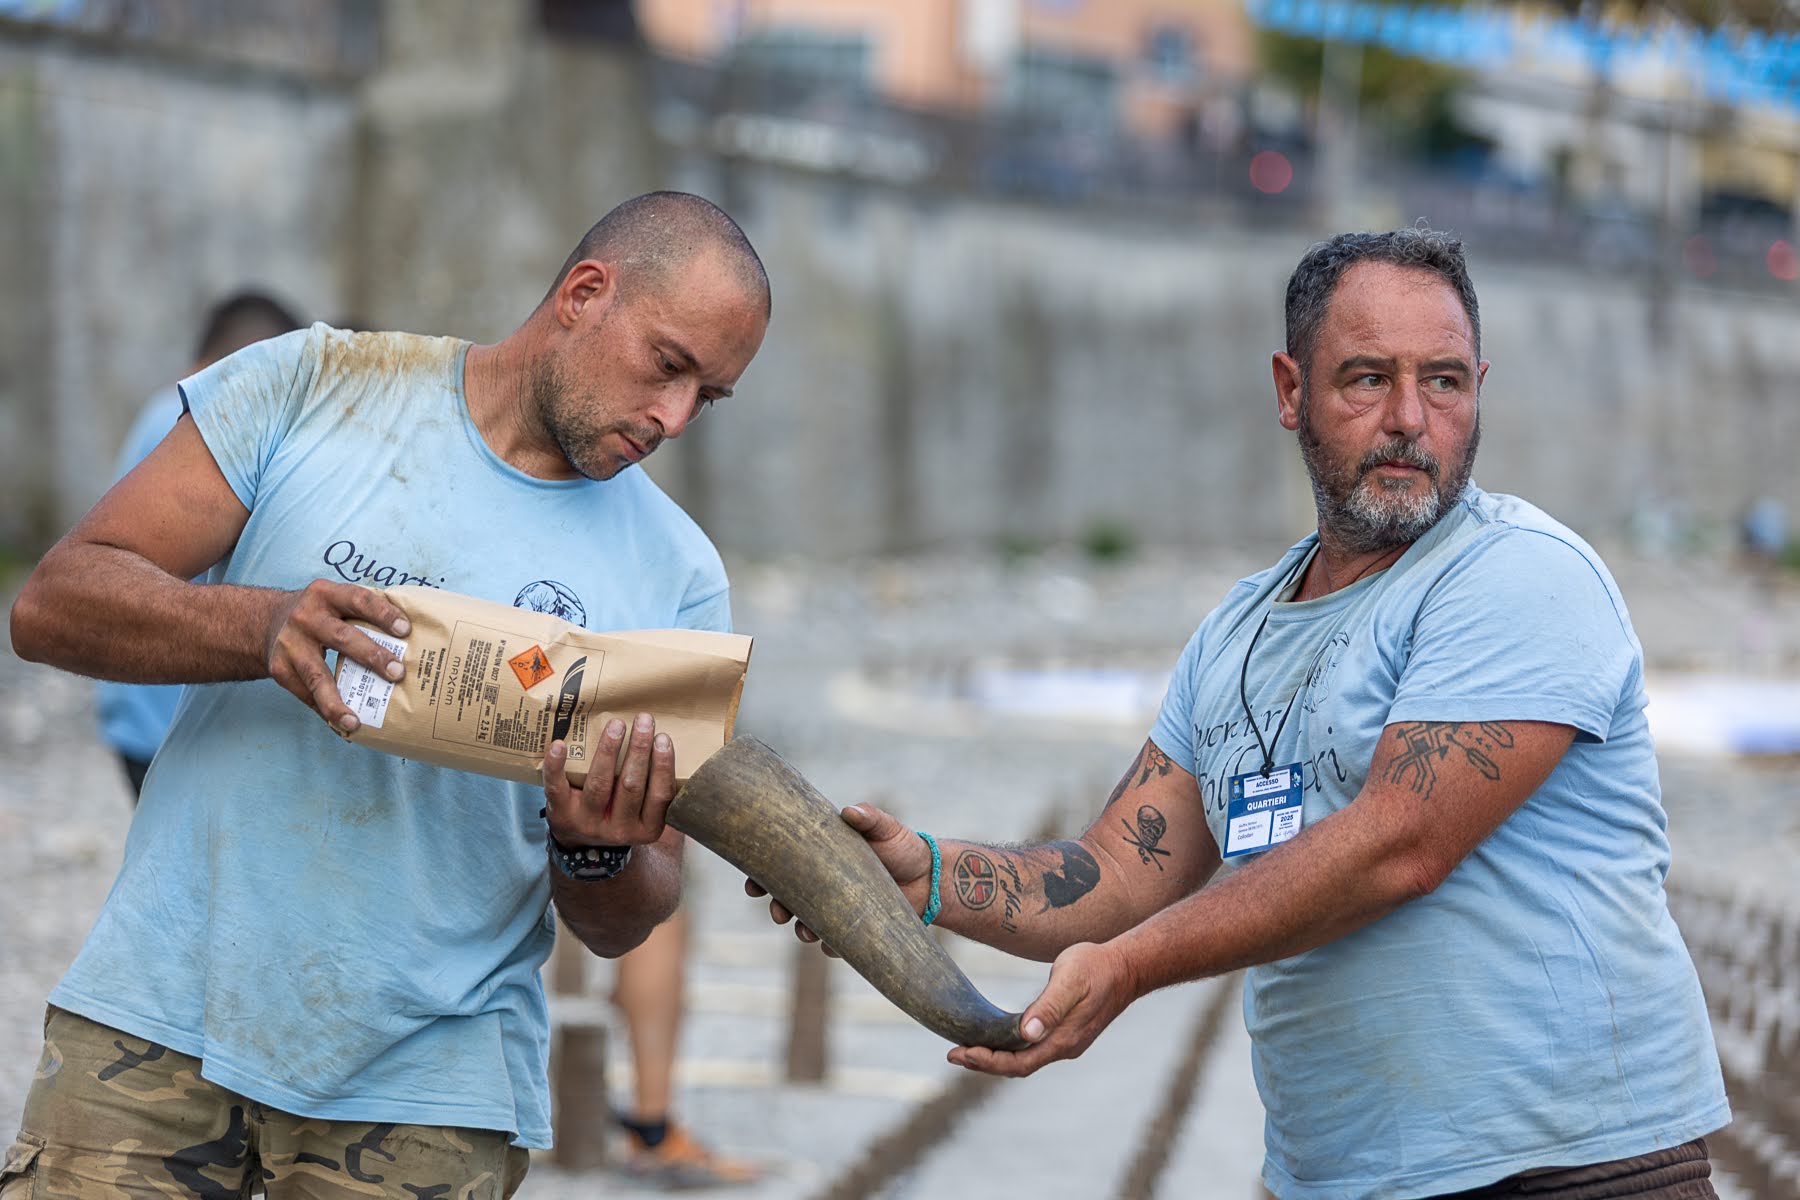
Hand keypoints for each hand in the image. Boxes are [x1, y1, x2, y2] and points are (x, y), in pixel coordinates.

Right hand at [263, 579, 409, 731]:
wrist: (266, 622)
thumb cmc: (319, 614)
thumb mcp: (335, 601)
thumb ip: (363, 613)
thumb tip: (411, 640)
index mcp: (326, 594)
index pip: (359, 600)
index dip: (383, 614)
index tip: (406, 630)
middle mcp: (306, 617)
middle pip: (342, 637)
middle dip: (372, 656)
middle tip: (397, 674)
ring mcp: (290, 645)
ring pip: (316, 676)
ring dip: (336, 702)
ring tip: (353, 722)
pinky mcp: (280, 669)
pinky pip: (306, 694)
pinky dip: (325, 711)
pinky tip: (341, 725)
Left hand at [543, 713, 673, 848]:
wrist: (581, 843)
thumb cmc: (619, 815)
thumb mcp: (644, 814)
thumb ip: (654, 788)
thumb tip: (664, 743)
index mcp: (647, 829)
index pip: (661, 795)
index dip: (663, 765)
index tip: (663, 737)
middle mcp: (620, 830)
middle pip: (631, 786)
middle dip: (638, 750)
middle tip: (644, 720)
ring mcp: (589, 824)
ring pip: (600, 784)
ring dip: (609, 750)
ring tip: (617, 724)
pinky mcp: (562, 815)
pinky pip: (557, 788)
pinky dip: (557, 766)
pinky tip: (560, 745)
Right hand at [743, 802, 931, 951]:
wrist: (929, 878)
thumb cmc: (903, 846)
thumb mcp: (886, 828)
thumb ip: (869, 818)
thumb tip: (850, 811)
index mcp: (820, 857)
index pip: (782, 866)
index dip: (761, 875)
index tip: (752, 884)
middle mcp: (822, 885)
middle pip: (787, 900)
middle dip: (777, 908)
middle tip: (778, 914)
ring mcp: (836, 909)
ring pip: (806, 924)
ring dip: (800, 930)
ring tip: (805, 932)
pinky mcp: (853, 930)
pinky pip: (834, 943)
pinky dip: (830, 946)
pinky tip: (830, 945)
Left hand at [946, 941, 1136, 1076]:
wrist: (1127, 967)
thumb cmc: (1096, 967)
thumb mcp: (1070, 980)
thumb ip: (1049, 1006)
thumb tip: (1027, 1033)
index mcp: (1062, 1040)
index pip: (1018, 1063)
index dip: (987, 1062)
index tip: (959, 1053)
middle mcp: (1063, 1047)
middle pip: (1018, 1066)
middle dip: (984, 1062)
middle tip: (953, 1054)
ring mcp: (1066, 1042)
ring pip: (1025, 1059)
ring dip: (995, 1056)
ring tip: (967, 1048)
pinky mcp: (1066, 1033)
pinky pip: (1032, 1049)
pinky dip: (1010, 1047)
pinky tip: (997, 1037)